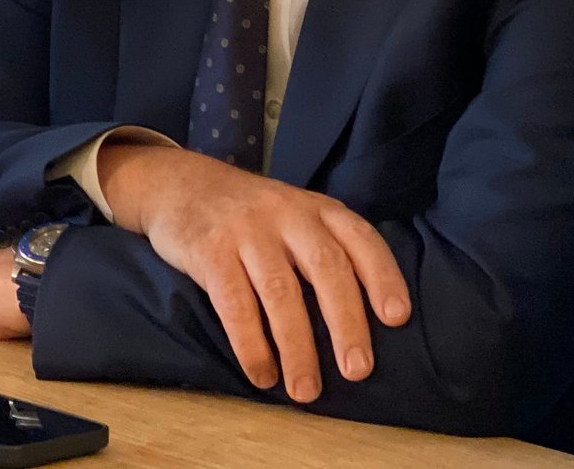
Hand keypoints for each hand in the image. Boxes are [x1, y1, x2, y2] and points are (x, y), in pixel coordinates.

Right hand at [98, 142, 410, 403]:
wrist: (176, 184)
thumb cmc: (248, 215)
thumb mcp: (293, 215)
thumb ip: (324, 250)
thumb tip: (363, 326)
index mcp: (316, 209)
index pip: (360, 239)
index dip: (382, 277)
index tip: (396, 318)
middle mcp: (286, 213)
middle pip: (326, 267)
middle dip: (346, 323)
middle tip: (357, 370)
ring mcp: (246, 230)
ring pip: (281, 291)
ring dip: (297, 347)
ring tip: (306, 390)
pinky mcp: (209, 250)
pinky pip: (234, 303)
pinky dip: (251, 344)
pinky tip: (262, 374)